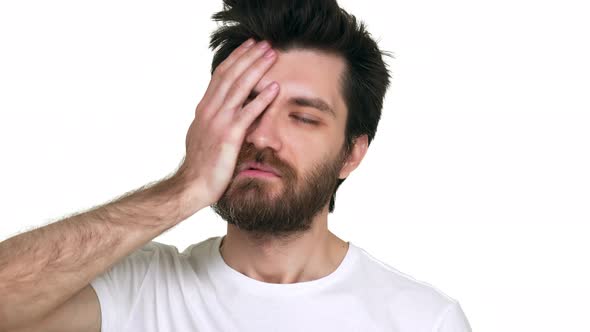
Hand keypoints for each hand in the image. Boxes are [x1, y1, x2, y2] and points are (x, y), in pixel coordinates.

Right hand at [174, 39, 278, 214]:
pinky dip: (261, 99)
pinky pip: (248, 113)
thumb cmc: (200, 164)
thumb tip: (220, 110)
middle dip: (249, 56)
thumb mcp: (203, 134)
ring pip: (239, 87)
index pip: (221, 75)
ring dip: (256, 69)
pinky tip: (275, 88)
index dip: (236, 58)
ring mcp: (218, 122)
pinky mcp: (229, 136)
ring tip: (272, 55)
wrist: (191, 186)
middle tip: (265, 43)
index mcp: (204, 108)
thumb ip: (212, 119)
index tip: (249, 46)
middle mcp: (210, 110)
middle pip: (231, 75)